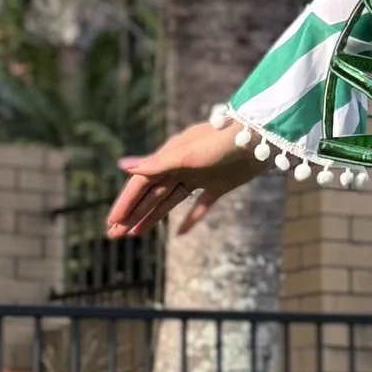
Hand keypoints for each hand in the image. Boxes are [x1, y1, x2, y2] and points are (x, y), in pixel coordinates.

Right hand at [106, 117, 268, 238]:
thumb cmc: (221, 141)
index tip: (112, 222)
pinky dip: (190, 220)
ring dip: (152, 217)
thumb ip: (156, 163)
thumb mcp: (187, 154)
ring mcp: (199, 177)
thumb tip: (122, 166)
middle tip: (114, 235)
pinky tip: (179, 234)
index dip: (126, 203)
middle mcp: (180, 168)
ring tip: (135, 234)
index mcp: (169, 158)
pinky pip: (200, 206)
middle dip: (133, 214)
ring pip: (169, 201)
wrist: (260, 136)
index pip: (141, 185)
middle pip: (151, 195)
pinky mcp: (219, 186)